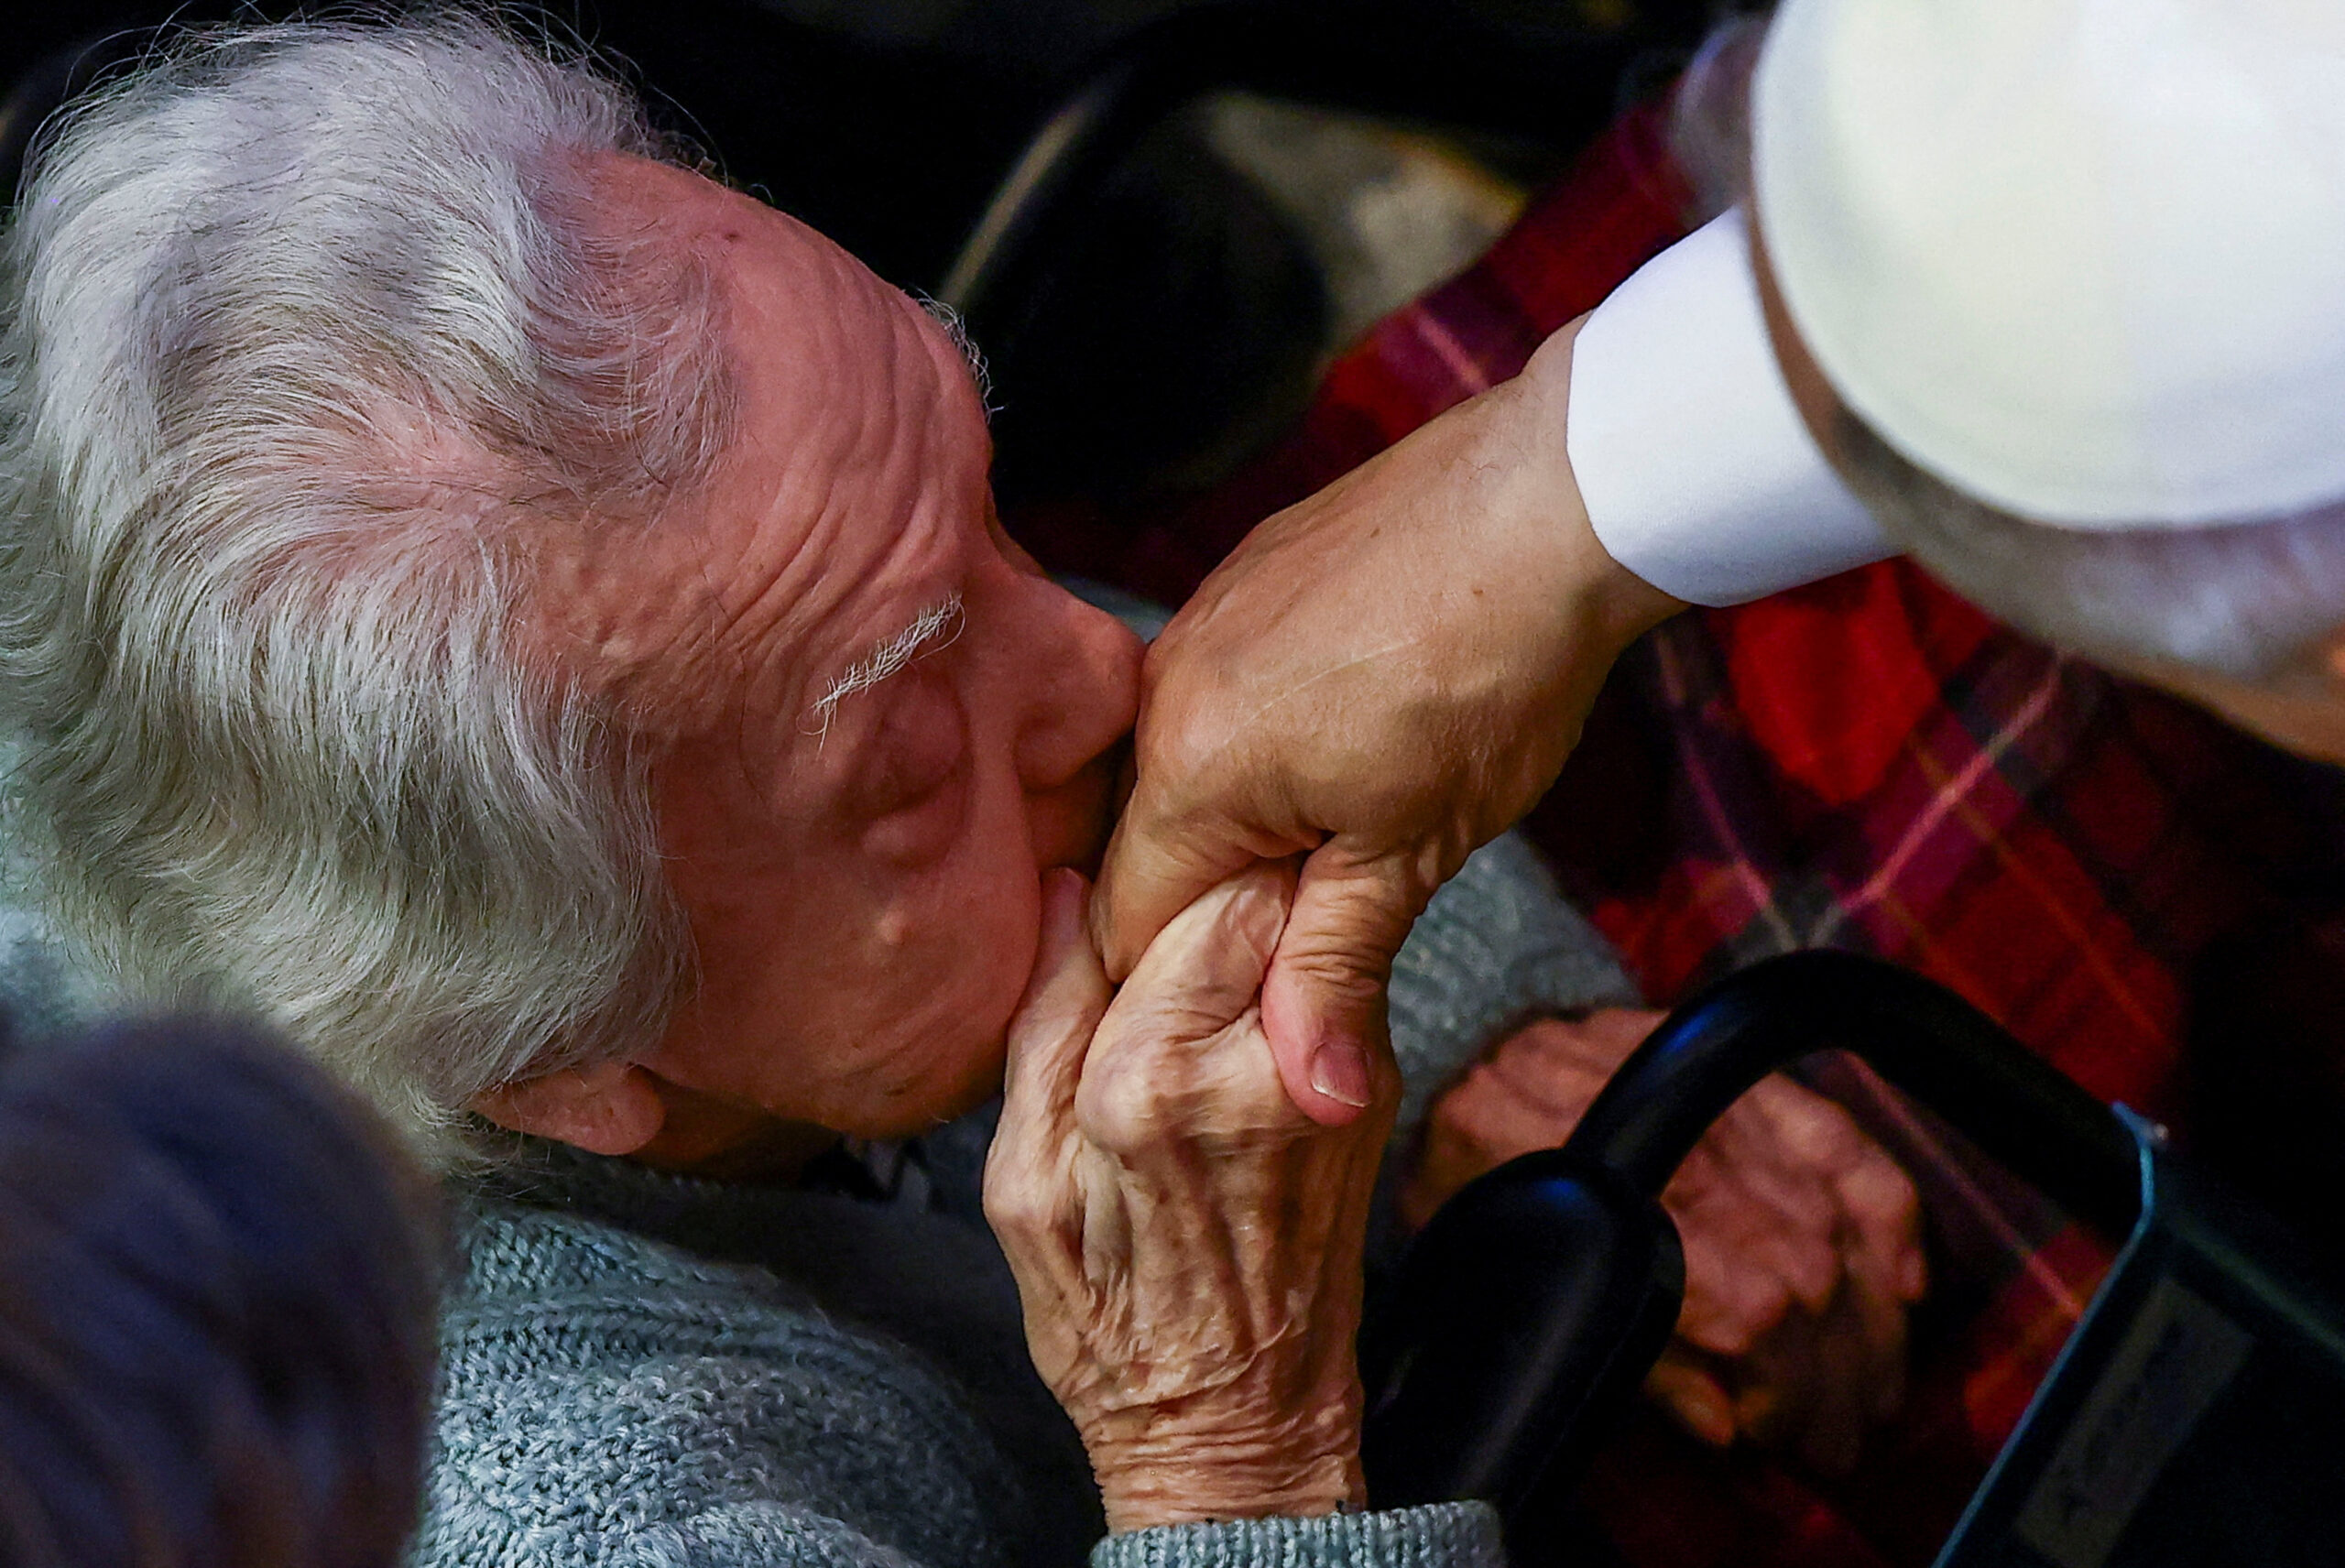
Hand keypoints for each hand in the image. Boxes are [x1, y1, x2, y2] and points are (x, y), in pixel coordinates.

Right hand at [986, 866, 1397, 1530]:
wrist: (1239, 1417)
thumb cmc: (1112, 1316)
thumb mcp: (1023, 1183)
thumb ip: (1042, 1023)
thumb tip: (1068, 893)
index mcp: (1148, 1084)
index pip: (1182, 890)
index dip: (1159, 857)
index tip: (1136, 854)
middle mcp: (1255, 1070)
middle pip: (1258, 890)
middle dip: (1220, 869)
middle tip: (1178, 883)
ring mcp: (1331, 1079)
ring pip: (1303, 922)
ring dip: (1258, 915)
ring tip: (1204, 951)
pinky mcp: (1371, 1091)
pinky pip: (1324, 979)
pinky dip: (1285, 969)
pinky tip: (1241, 1009)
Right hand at [1094, 318, 1683, 1127]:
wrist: (1550, 499)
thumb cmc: (1489, 673)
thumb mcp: (1416, 850)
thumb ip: (1336, 971)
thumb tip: (1312, 1100)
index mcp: (1188, 773)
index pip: (1126, 928)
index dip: (1181, 988)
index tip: (1258, 996)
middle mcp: (1165, 691)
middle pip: (1150, 844)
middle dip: (1222, 898)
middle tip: (1333, 902)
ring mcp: (1200, 622)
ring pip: (1184, 765)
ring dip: (1247, 813)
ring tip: (1357, 808)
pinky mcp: (1242, 579)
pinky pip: (1215, 689)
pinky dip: (1260, 733)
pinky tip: (1353, 727)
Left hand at [1401, 1010, 1926, 1474]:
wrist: (1472, 1048)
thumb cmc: (1477, 1169)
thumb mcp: (1515, 1268)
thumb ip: (1627, 1348)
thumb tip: (1724, 1426)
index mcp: (1627, 1204)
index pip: (1753, 1313)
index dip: (1787, 1394)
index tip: (1788, 1442)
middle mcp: (1693, 1152)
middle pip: (1811, 1281)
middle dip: (1840, 1380)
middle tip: (1840, 1440)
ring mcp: (1730, 1108)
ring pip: (1844, 1228)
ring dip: (1876, 1324)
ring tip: (1875, 1389)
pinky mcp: (1755, 1080)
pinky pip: (1850, 1149)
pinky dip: (1892, 1218)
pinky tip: (1906, 1283)